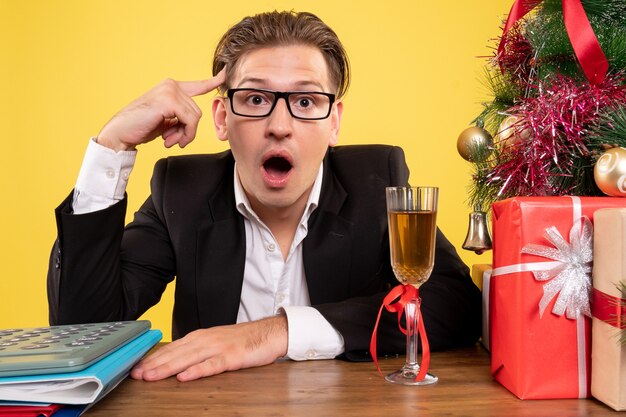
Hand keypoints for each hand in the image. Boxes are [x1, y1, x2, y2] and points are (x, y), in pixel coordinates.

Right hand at [97, 69, 225, 151]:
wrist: (120, 133)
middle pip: (197, 112)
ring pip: (195, 118)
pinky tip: (168, 139)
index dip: (214, 81)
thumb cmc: (141, 127)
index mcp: (171, 88)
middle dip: (187, 130)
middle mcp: (171, 85)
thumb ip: (181, 116)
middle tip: (172, 140)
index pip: (198, 85)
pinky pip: (190, 121)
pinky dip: (184, 134)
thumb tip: (194, 124)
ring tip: (169, 140)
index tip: (226, 73)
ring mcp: (170, 91)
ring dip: (185, 135)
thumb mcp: (167, 120)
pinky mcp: (168, 100)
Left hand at [130, 315, 288, 381]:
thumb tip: (175, 362)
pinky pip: (212, 365)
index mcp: (201, 337)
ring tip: (152, 376)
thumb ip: (197, 350)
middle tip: (137, 374)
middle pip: (176, 353)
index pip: (172, 348)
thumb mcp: (215, 342)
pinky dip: (197, 370)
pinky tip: (185, 377)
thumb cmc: (242, 340)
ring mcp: (219, 348)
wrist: (269, 333)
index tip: (137, 367)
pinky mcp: (232, 357)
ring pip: (189, 358)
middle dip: (155, 364)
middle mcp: (207, 340)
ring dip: (168, 367)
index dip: (154, 358)